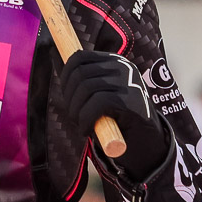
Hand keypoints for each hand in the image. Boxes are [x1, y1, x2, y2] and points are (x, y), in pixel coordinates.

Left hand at [54, 51, 168, 177]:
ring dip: (76, 112)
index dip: (66, 78)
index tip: (69, 99)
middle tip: (76, 117)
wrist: (147, 146)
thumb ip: (80, 79)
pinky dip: (86, 120)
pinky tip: (88, 130)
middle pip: (80, 74)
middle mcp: (124, 67)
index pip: (79, 58)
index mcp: (115, 62)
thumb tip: (54, 54)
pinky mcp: (132, 101)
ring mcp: (130, 82)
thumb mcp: (97, 96)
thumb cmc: (117, 121)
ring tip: (82, 125)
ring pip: (86, 88)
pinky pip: (97, 104)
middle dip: (70, 99)